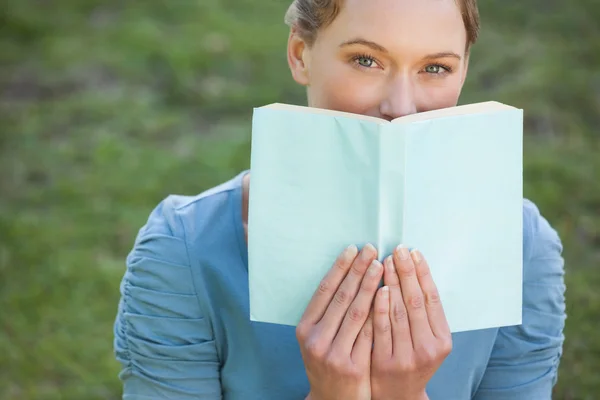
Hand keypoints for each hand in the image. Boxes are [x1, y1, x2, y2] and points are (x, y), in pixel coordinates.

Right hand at [297, 243, 382, 399]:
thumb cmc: (327, 362)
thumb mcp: (316, 337)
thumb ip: (327, 312)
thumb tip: (348, 272)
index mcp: (304, 329)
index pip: (324, 291)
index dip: (340, 268)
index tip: (353, 248)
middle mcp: (316, 340)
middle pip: (341, 297)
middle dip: (358, 271)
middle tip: (371, 250)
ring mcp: (334, 354)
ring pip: (357, 313)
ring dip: (371, 286)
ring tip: (381, 266)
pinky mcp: (353, 366)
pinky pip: (369, 333)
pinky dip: (379, 312)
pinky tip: (388, 295)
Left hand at [370, 246, 451, 399]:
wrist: (397, 396)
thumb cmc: (410, 361)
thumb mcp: (426, 339)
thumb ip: (422, 313)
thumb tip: (413, 270)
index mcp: (442, 340)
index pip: (432, 298)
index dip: (423, 273)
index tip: (414, 252)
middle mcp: (427, 348)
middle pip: (416, 301)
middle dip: (407, 272)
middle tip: (398, 249)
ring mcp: (406, 356)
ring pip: (399, 312)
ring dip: (393, 283)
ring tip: (386, 261)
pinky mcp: (385, 362)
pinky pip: (382, 328)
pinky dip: (380, 306)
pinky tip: (379, 288)